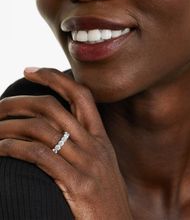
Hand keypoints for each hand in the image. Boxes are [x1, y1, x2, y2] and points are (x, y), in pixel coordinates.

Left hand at [0, 68, 131, 219]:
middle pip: (54, 108)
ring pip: (42, 130)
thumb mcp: (100, 163)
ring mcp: (86, 164)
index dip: (56, 77)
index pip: (81, 95)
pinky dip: (14, 148)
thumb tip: (55, 129)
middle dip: (22, 101)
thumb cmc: (105, 195)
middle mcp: (93, 145)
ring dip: (10, 126)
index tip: (32, 70)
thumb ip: (83, 144)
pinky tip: (1, 148)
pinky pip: (39, 156)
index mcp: (100, 138)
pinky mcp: (77, 184)